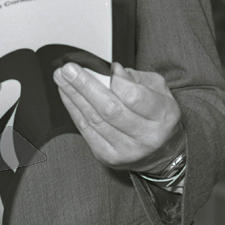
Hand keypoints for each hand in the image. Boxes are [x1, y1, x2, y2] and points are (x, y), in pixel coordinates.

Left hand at [53, 62, 183, 174]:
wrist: (162, 154)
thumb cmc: (158, 116)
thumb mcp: (159, 91)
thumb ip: (136, 78)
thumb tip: (112, 70)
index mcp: (162, 116)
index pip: (134, 97)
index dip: (114, 82)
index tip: (100, 67)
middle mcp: (146, 137)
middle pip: (109, 109)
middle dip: (85, 86)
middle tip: (68, 69)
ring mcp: (126, 150)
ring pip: (94, 120)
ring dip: (74, 96)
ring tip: (61, 78)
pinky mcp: (108, 157)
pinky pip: (86, 131)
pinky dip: (74, 110)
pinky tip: (67, 95)